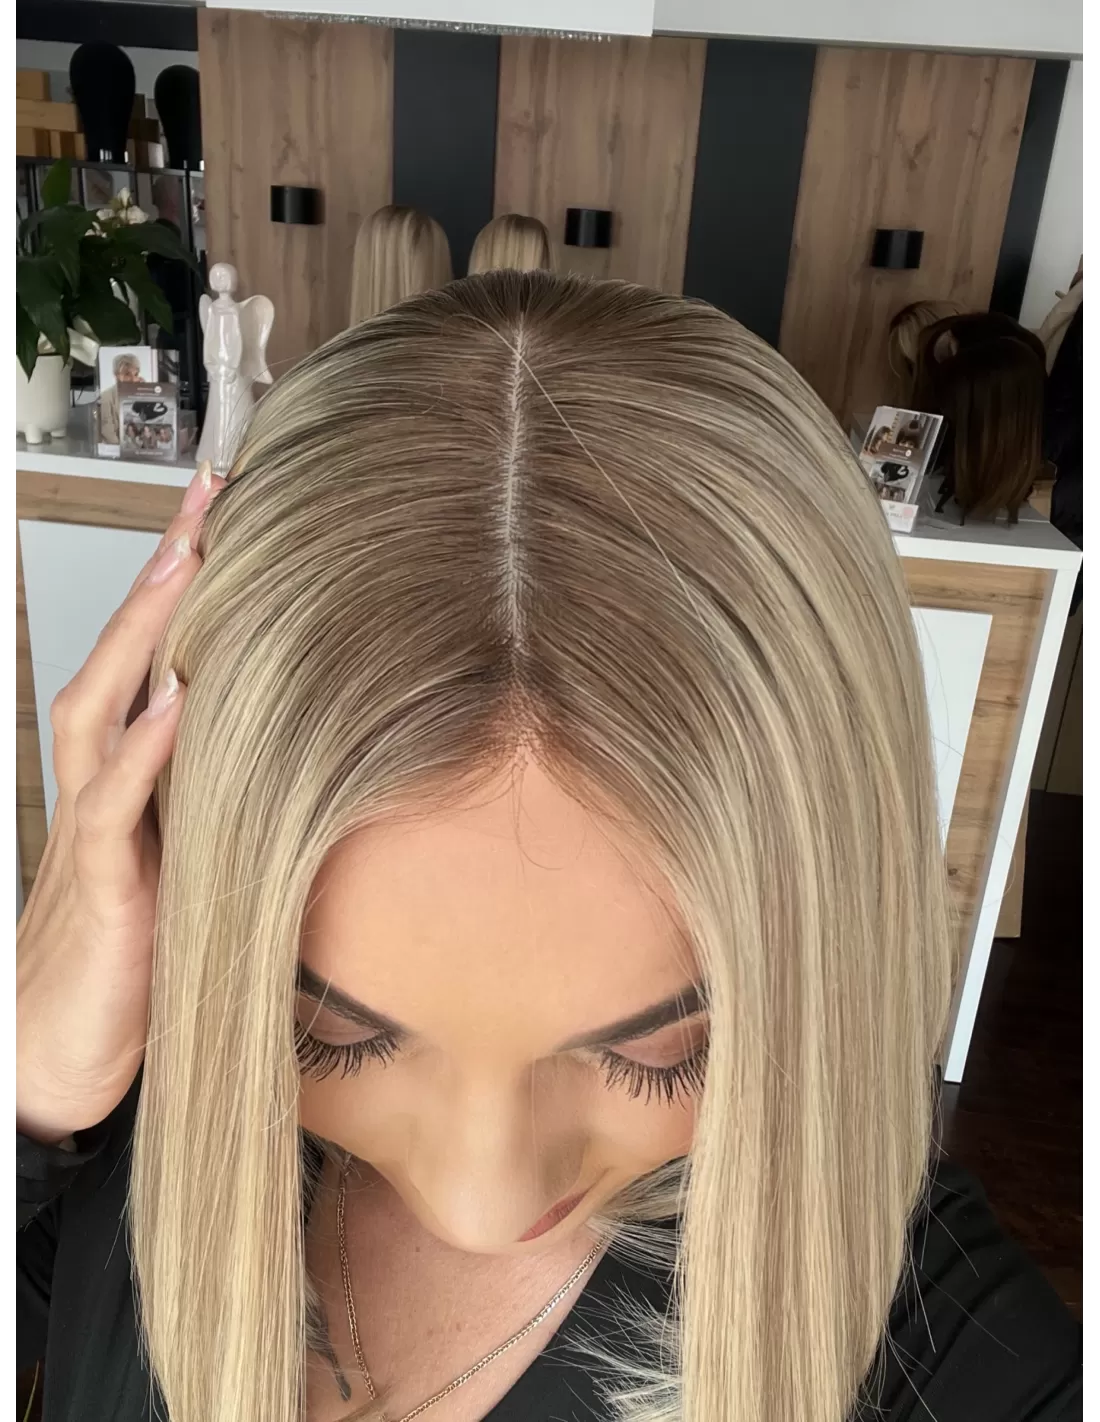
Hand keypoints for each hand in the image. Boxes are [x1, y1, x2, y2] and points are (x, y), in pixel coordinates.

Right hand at [16, 462, 224, 1144]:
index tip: (231, 519)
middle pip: (121, 661)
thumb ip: (236, 808)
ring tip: (187, 563)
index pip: (153, 666)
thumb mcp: (203, 867)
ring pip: (99, 711)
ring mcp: (92, 834)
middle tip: (209, 497)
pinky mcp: (99, 892)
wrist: (69, 1062)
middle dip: (163, 577)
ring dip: (143, 637)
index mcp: (134, 780)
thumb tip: (318, 757)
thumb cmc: (140, 962)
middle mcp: (103, 789)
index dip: (185, 591)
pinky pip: (110, 811)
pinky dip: (139, 756)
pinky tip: (174, 707)